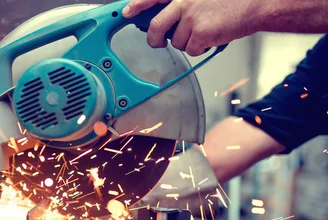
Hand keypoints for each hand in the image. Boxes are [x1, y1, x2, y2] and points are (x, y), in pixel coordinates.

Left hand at [122, 0, 258, 55]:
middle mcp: (184, 1)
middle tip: (158, 41)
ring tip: (204, 31)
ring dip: (188, 41)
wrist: (257, 3)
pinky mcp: (200, 32)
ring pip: (176, 41)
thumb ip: (183, 3)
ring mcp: (191, 17)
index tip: (127, 12)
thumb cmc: (232, 0)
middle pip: (156, 26)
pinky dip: (200, 48)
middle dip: (155, 38)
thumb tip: (165, 17)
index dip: (137, 4)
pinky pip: (191, 49)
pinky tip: (212, 37)